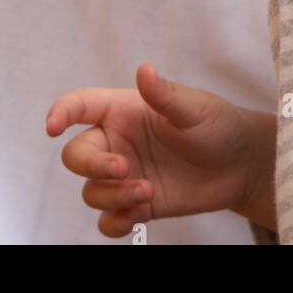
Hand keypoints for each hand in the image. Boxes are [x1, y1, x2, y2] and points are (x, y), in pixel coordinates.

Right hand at [45, 63, 276, 237]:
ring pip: (90, 191)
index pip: (79, 106)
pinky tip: (140, 215)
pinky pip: (107, 220)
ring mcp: (124, 175)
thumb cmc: (216, 125)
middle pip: (76, 156)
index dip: (60, 113)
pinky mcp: (136, 204)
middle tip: (124, 168)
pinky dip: (116, 222)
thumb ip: (165, 95)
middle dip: (92, 165)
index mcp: (122, 110)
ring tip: (148, 192)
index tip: (53, 127)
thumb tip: (144, 69)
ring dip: (111, 196)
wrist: (240, 165)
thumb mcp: (194, 108)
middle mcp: (116, 142)